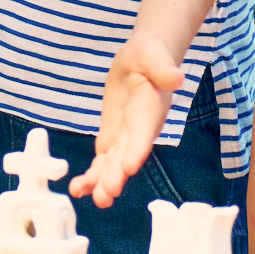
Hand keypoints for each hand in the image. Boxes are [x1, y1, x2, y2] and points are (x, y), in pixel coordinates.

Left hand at [73, 35, 184, 204]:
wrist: (142, 59)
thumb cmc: (150, 55)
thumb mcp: (154, 54)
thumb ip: (164, 68)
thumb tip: (176, 78)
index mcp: (150, 110)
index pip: (144, 132)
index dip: (137, 148)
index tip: (129, 165)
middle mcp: (140, 129)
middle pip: (128, 155)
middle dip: (117, 175)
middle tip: (107, 193)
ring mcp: (125, 137)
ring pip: (114, 164)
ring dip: (104, 182)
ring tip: (95, 199)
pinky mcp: (112, 139)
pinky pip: (101, 161)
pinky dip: (91, 176)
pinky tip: (78, 189)